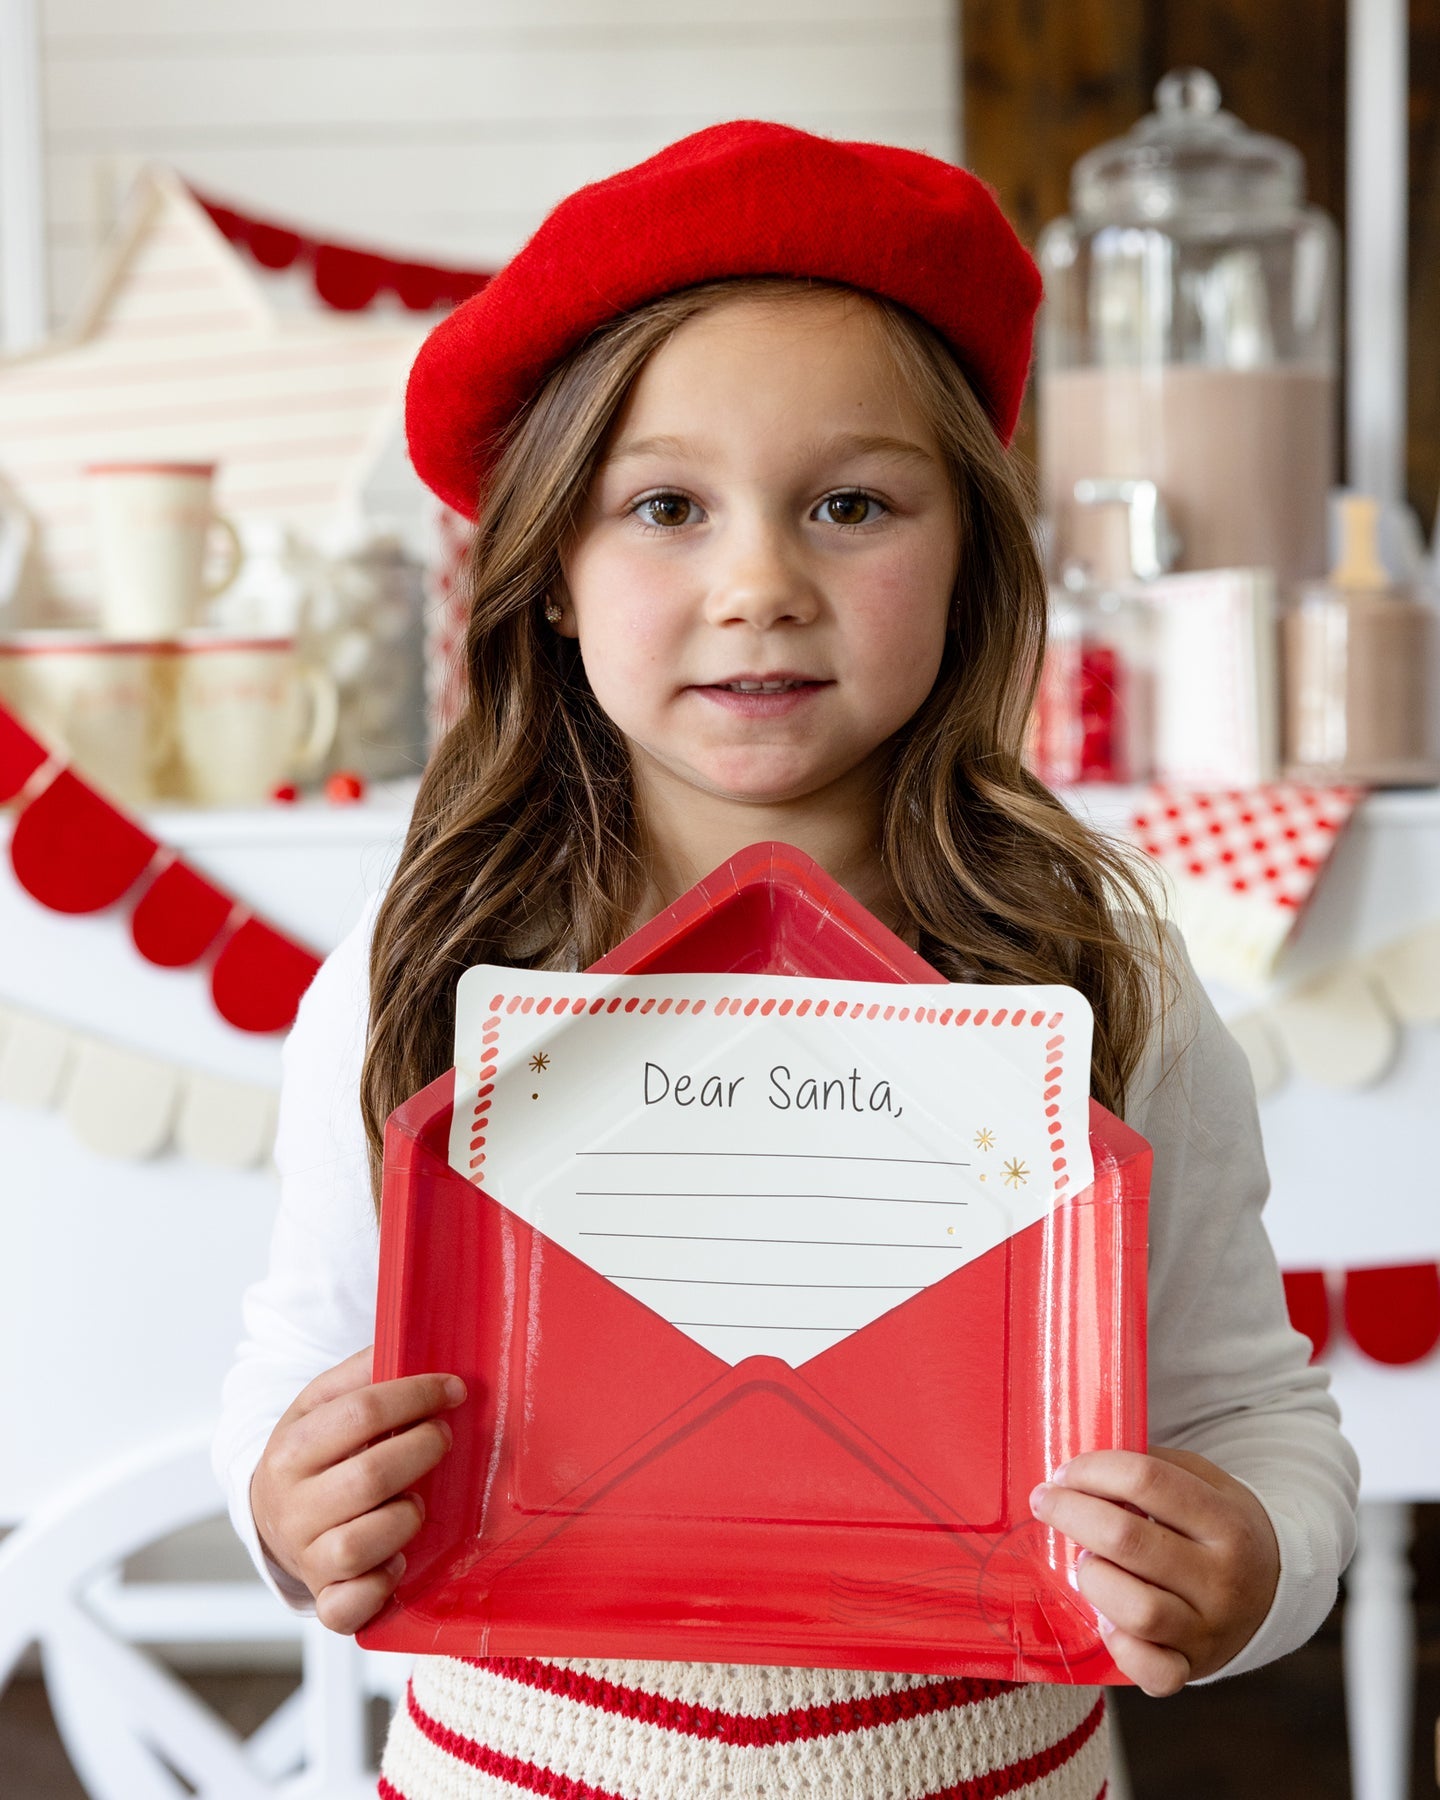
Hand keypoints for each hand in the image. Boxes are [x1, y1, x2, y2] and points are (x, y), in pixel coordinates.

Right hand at [250, 1346, 466, 1633]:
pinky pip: (350, 1607)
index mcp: (292, 1447)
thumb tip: (407, 1343)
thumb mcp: (322, 1402)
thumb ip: (362, 1372)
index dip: (418, 1395)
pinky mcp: (323, 1597)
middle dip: (423, 1451)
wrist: (271, 1513)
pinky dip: (381, 1588)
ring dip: (406, 1518)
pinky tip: (399, 1562)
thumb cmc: (314, 1452)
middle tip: (443, 1439)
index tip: (453, 1390)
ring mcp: (306, 1556)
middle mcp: (293, 1505)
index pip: (362, 1412)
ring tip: (417, 1501)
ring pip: (362, 1545)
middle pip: (370, 1477)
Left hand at [1029, 1446, 1279, 1694]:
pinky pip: (1151, 1671)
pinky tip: (1105, 1617)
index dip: (1092, 1469)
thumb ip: (1154, 1466)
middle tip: (1047, 1503)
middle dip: (1071, 1514)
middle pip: (1128, 1540)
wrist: (1275, 1589)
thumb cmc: (1221, 1527)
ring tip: (1085, 1561)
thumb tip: (1086, 1464)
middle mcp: (1222, 1579)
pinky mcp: (1193, 1668)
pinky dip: (1119, 1645)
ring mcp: (1208, 1629)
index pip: (1145, 1481)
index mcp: (1226, 1521)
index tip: (1064, 1471)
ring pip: (1135, 1609)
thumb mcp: (1206, 1481)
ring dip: (1094, 1578)